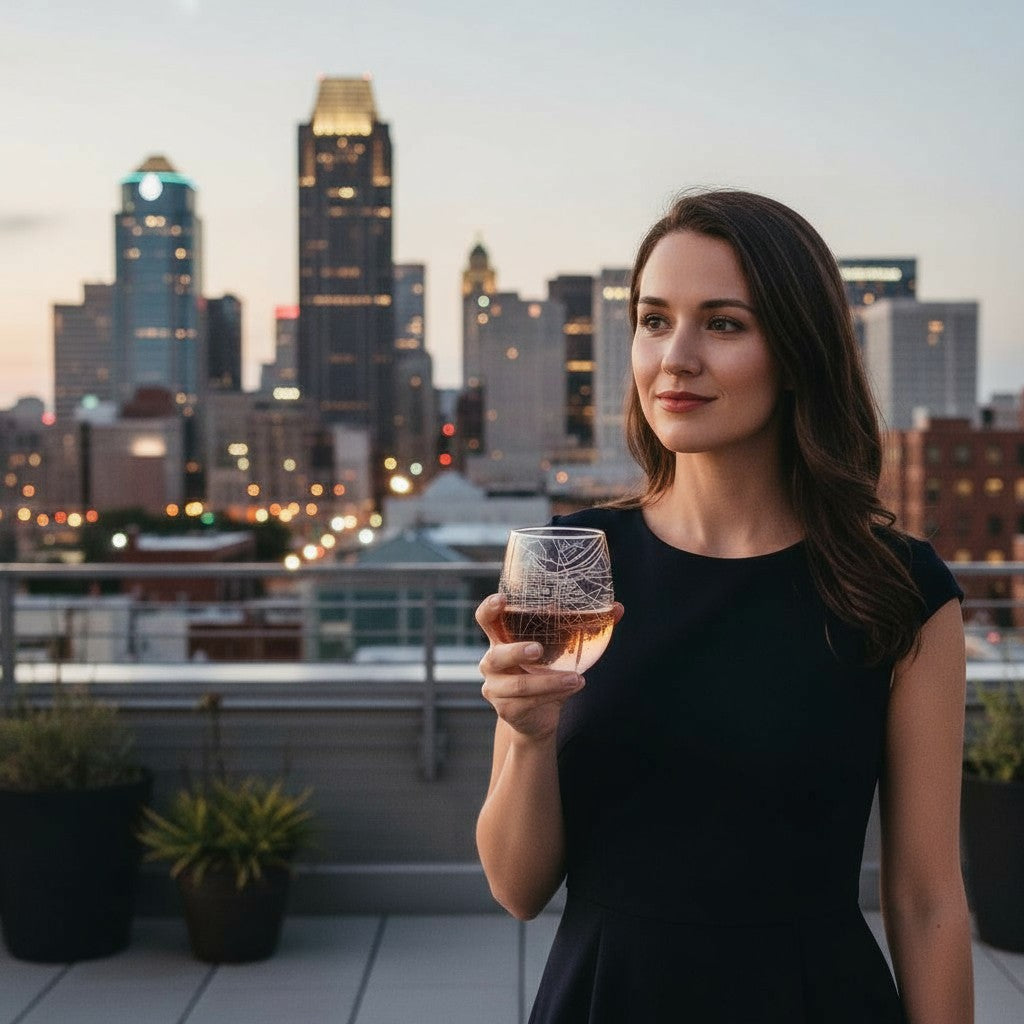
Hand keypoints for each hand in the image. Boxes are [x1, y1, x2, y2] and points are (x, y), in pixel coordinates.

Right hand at [475, 593, 622, 742]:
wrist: (539, 718)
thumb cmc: (548, 674)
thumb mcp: (562, 651)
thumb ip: (584, 629)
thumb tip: (617, 608)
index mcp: (501, 640)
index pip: (486, 619)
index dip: (490, 609)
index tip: (502, 600)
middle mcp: (491, 663)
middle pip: (497, 655)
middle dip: (517, 651)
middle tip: (538, 649)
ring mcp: (495, 688)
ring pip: (520, 685)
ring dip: (549, 681)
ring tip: (576, 679)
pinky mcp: (505, 710)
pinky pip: (529, 702)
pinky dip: (552, 695)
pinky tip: (572, 688)